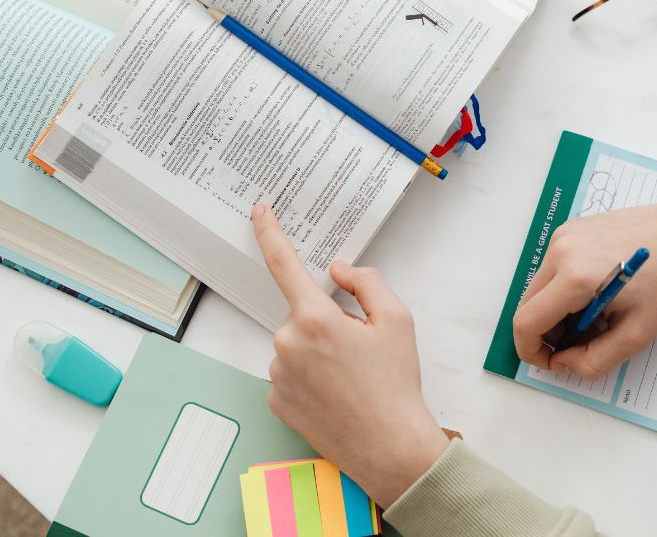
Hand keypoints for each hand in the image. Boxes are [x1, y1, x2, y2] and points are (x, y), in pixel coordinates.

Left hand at [251, 203, 448, 507]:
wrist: (389, 446)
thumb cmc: (396, 383)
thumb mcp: (397, 319)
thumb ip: (365, 281)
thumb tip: (337, 270)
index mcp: (315, 318)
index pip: (283, 263)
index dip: (269, 232)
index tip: (259, 211)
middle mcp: (287, 343)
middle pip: (302, 314)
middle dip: (326, 321)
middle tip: (359, 349)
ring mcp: (277, 374)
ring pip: (294, 344)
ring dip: (316, 350)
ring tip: (351, 377)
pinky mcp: (275, 401)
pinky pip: (289, 373)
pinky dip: (308, 375)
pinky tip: (334, 393)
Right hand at [513, 192, 656, 379]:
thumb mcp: (637, 334)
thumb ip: (594, 360)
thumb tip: (564, 362)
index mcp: (575, 277)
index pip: (527, 322)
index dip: (532, 351)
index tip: (552, 362)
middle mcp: (560, 251)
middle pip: (528, 305)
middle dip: (547, 333)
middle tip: (581, 342)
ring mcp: (563, 236)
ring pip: (539, 288)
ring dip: (557, 311)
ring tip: (595, 315)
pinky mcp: (570, 229)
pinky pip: (552, 268)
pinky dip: (564, 289)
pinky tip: (596, 292)